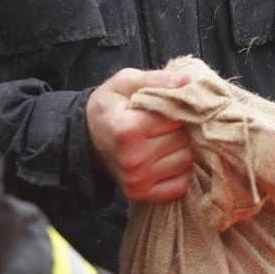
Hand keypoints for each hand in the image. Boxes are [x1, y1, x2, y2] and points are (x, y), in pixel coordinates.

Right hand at [86, 67, 192, 201]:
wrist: (87, 138)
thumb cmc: (110, 106)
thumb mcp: (126, 82)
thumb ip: (156, 79)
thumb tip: (187, 80)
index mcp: (127, 128)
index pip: (174, 117)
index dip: (174, 108)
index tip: (165, 106)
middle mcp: (131, 158)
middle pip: (182, 140)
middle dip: (179, 128)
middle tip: (164, 124)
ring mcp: (136, 180)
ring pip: (186, 161)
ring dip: (181, 149)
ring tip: (164, 140)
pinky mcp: (140, 194)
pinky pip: (180, 184)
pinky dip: (178, 172)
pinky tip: (164, 159)